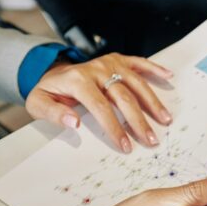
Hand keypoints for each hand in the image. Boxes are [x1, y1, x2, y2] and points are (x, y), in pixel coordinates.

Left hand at [26, 53, 173, 152]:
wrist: (52, 72)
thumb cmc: (50, 92)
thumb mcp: (38, 103)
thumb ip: (52, 113)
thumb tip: (72, 123)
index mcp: (77, 80)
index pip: (100, 107)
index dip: (115, 127)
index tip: (126, 145)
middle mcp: (96, 69)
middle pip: (123, 96)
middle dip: (139, 121)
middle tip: (151, 139)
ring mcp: (110, 63)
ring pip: (136, 83)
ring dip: (153, 102)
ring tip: (165, 119)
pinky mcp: (118, 60)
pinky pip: (139, 62)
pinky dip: (155, 68)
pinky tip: (168, 76)